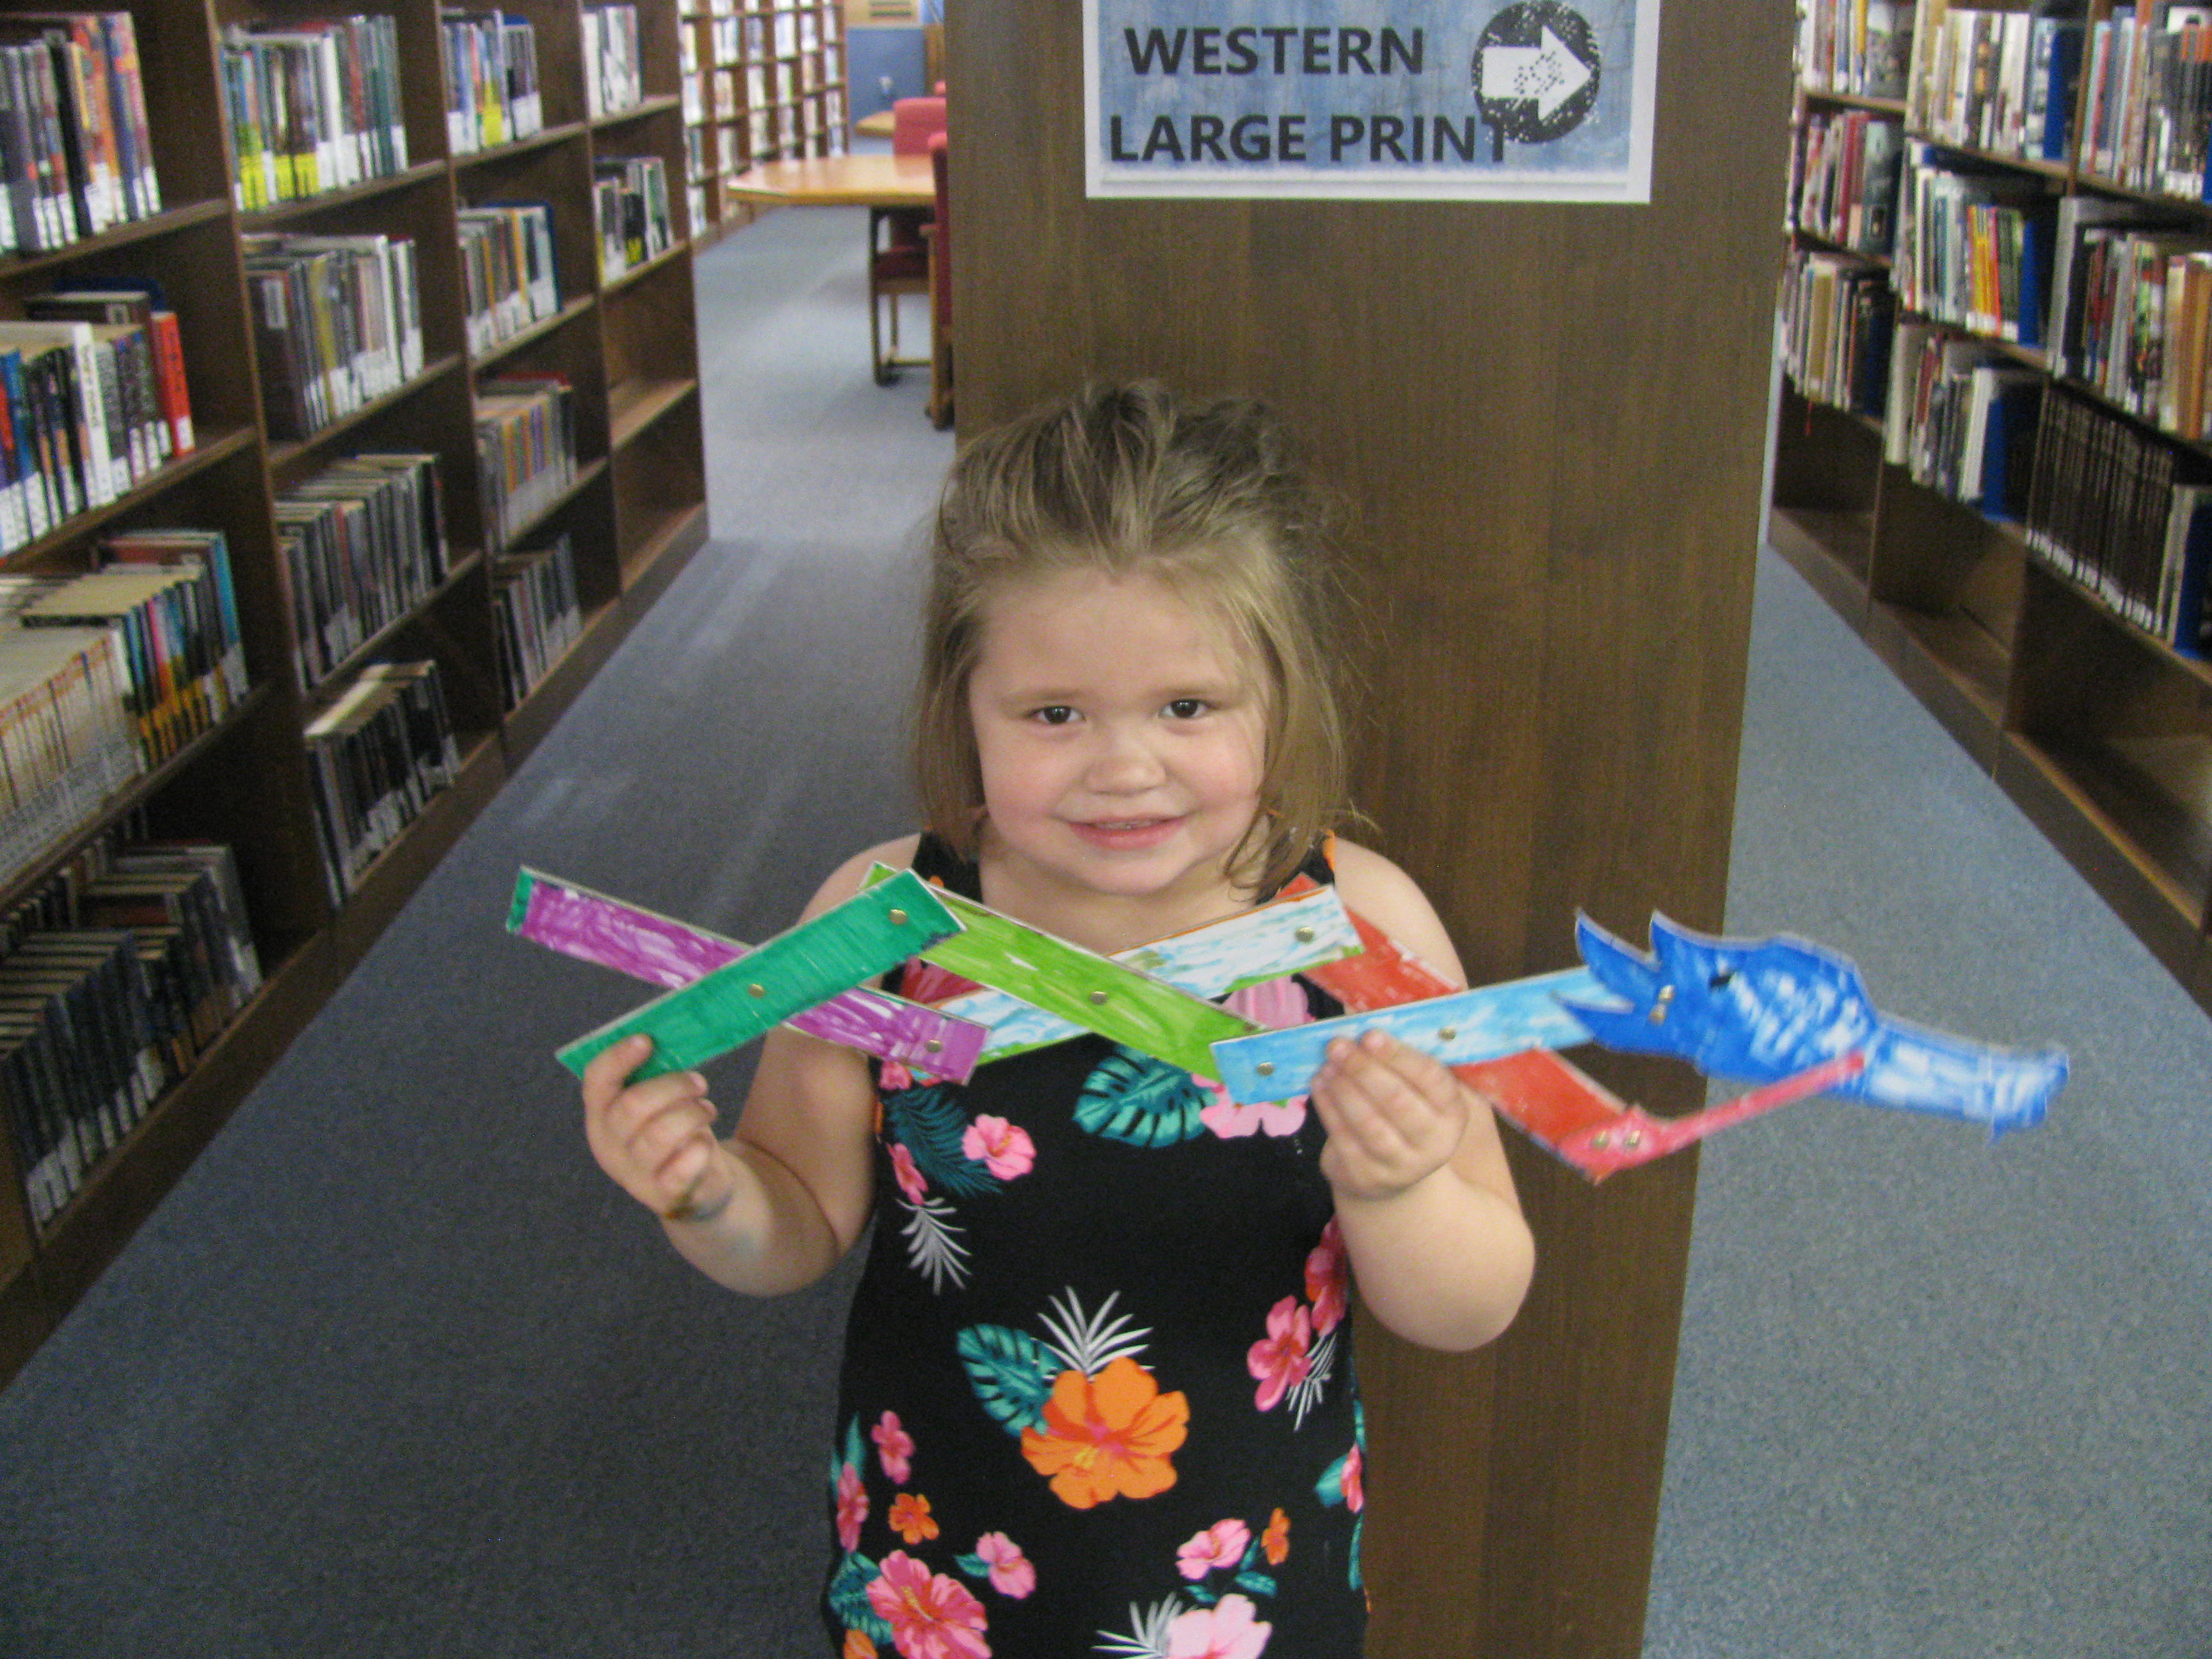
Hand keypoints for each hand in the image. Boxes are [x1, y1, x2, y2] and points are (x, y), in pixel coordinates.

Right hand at [582, 1034, 735, 1222]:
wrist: (694, 1189)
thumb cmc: (674, 1132)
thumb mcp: (658, 1104)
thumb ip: (656, 1076)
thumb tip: (670, 1035)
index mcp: (601, 1115)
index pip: (596, 1081)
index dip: (618, 1057)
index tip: (647, 1040)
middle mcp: (609, 1145)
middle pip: (632, 1105)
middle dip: (672, 1085)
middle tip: (698, 1082)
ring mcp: (633, 1174)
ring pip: (660, 1134)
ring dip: (692, 1114)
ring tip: (706, 1110)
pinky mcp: (663, 1196)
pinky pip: (681, 1168)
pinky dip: (699, 1150)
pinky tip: (705, 1144)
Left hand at [1309, 1030, 1468, 1203]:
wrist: (1389, 1175)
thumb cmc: (1402, 1114)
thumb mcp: (1417, 1090)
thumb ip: (1408, 1054)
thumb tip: (1392, 1006)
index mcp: (1452, 1112)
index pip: (1432, 1080)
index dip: (1399, 1055)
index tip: (1370, 1034)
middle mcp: (1434, 1143)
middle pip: (1398, 1102)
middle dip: (1364, 1069)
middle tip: (1338, 1044)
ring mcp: (1400, 1166)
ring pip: (1369, 1123)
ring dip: (1343, 1088)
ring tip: (1327, 1062)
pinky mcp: (1367, 1177)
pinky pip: (1344, 1139)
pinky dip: (1328, 1108)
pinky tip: (1319, 1084)